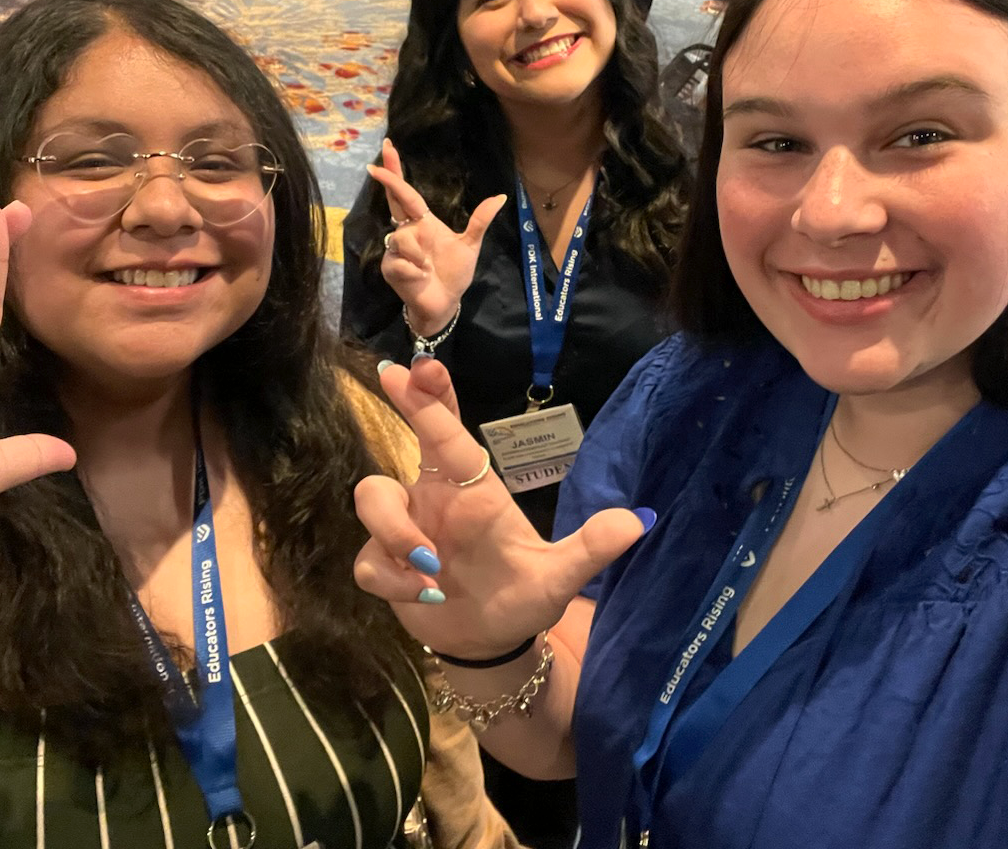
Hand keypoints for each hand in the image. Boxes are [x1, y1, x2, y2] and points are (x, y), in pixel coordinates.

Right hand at [353, 358, 644, 658]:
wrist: (492, 644)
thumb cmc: (524, 596)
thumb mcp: (560, 576)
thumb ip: (590, 549)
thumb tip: (637, 521)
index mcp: (473, 489)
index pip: (451, 435)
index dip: (434, 398)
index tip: (418, 363)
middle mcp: (435, 500)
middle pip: (405, 446)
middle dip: (401, 411)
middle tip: (393, 375)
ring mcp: (406, 531)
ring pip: (374, 499)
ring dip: (398, 529)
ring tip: (432, 566)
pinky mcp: (384, 567)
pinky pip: (370, 561)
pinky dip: (396, 578)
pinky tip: (427, 596)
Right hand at [367, 138, 504, 335]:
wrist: (445, 303)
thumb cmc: (454, 274)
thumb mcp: (470, 244)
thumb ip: (480, 220)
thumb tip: (500, 196)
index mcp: (423, 222)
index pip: (408, 193)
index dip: (396, 171)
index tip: (388, 147)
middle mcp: (406, 231)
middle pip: (395, 202)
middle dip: (388, 182)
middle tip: (374, 168)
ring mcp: (395, 249)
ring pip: (403, 238)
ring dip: (420, 254)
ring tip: (428, 268)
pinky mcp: (390, 267)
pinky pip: (401, 261)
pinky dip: (416, 270)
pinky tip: (421, 278)